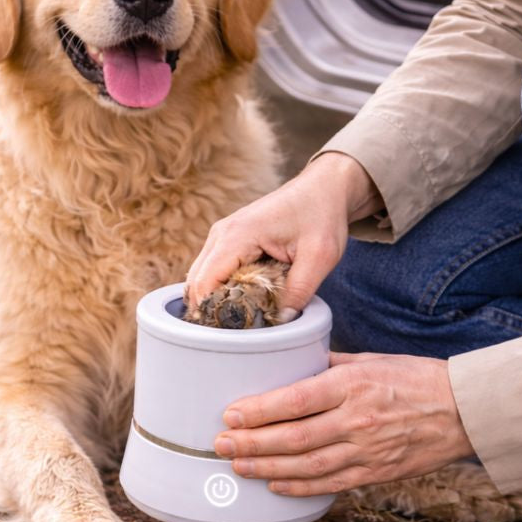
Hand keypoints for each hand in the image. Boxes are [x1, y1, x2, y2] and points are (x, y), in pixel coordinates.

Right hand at [186, 152, 380, 315]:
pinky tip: (244, 301)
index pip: (206, 281)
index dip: (212, 311)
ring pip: (201, 277)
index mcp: (239, 234)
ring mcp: (221, 235)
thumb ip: (299, 290)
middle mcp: (222, 233)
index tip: (231, 333)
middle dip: (212, 309)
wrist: (324, 188)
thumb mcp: (320, 256)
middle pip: (197, 282)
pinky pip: (212, 270)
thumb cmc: (322, 215)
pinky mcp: (227, 240)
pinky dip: (222, 288)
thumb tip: (280, 321)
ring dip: (217, 299)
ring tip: (243, 317)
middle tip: (238, 332)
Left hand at [214, 352, 473, 494]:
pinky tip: (275, 483)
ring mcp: (367, 450)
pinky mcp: (376, 473)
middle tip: (220, 444)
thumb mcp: (369, 360)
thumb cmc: (413, 378)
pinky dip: (299, 486)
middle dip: (251, 443)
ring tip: (238, 465)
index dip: (259, 411)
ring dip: (266, 467)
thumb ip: (327, 367)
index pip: (295, 400)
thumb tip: (286, 365)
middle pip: (294, 437)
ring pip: (307, 466)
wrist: (463, 410)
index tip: (230, 414)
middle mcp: (357, 420)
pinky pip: (330, 484)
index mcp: (353, 385)